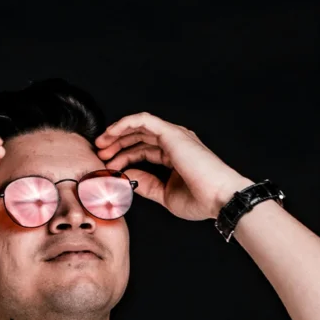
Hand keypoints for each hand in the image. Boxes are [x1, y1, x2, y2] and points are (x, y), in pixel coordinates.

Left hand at [94, 112, 251, 221]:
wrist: (219, 198)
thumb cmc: (201, 200)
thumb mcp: (165, 195)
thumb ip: (146, 184)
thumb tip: (127, 175)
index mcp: (174, 157)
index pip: (143, 151)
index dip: (123, 157)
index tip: (108, 167)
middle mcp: (175, 143)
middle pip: (139, 137)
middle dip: (117, 144)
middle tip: (100, 154)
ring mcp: (174, 136)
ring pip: (139, 126)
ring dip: (118, 133)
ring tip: (102, 144)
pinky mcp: (172, 133)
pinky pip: (144, 120)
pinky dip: (126, 123)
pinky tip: (112, 133)